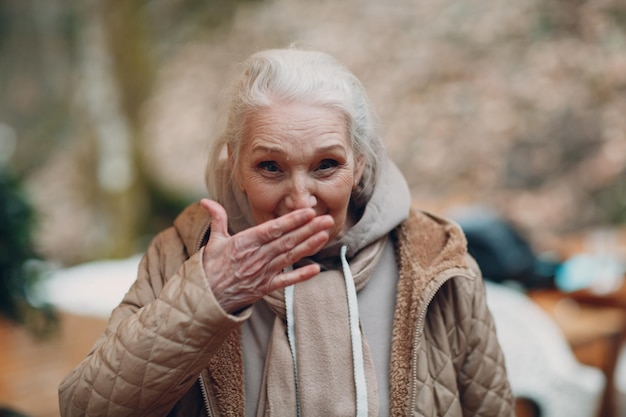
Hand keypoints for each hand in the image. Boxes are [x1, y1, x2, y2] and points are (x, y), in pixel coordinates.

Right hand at [199, 198, 333, 312]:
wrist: (206, 297)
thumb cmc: (210, 267)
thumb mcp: (213, 241)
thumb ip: (217, 219)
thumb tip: (206, 201)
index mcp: (245, 242)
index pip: (273, 229)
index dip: (292, 220)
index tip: (308, 212)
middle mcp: (257, 256)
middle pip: (287, 240)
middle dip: (308, 229)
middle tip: (327, 219)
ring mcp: (263, 273)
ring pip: (290, 256)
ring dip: (309, 246)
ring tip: (325, 235)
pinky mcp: (265, 287)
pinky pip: (286, 281)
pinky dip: (301, 275)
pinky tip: (316, 269)